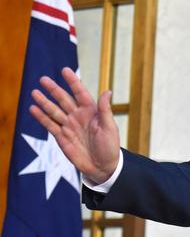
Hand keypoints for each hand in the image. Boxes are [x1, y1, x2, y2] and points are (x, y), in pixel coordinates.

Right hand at [29, 67, 120, 184]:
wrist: (102, 166)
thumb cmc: (110, 146)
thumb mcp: (109, 127)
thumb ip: (105, 110)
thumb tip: (107, 91)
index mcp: (92, 111)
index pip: (80, 93)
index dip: (73, 82)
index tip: (64, 70)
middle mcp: (79, 115)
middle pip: (64, 99)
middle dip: (54, 90)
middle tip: (43, 79)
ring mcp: (69, 126)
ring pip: (54, 111)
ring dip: (44, 102)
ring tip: (34, 92)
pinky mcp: (61, 137)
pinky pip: (50, 125)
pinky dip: (41, 117)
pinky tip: (33, 109)